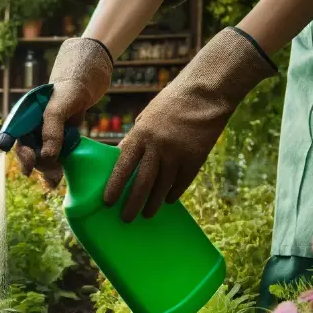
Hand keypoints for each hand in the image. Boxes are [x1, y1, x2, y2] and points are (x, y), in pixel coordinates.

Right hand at [18, 38, 111, 187]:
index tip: (30, 168)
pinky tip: (59, 177)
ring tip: (55, 180)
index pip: (17, 141)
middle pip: (29, 152)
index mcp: (24, 119)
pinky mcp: (59, 140)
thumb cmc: (68, 90)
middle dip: (38, 165)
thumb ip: (51, 131)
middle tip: (52, 176)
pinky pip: (55, 156)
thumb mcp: (57, 109)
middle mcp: (32, 128)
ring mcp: (45, 135)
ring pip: (42, 157)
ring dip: (48, 169)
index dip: (22, 156)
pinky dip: (56, 166)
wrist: (86, 83)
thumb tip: (47, 156)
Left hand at [104, 28, 276, 220]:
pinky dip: (173, 193)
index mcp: (140, 134)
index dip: (114, 186)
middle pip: (142, 183)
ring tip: (147, 214)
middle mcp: (157, 147)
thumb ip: (136, 139)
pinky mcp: (195, 158)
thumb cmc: (172, 104)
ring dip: (153, 203)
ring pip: (162, 187)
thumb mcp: (146, 118)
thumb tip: (123, 160)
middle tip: (126, 218)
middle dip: (132, 204)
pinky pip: (182, 182)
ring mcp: (177, 154)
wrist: (205, 93)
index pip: (123, 166)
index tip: (107, 202)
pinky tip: (167, 200)